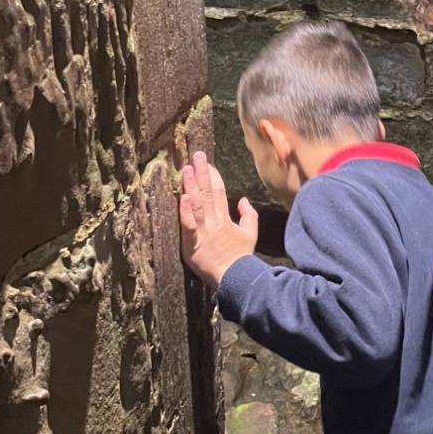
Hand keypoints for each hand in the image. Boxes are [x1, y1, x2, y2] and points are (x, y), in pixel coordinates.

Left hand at [179, 151, 258, 288]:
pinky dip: (186, 212)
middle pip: (208, 193)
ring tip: (187, 169)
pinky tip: (183, 198)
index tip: (207, 163)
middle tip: (197, 155)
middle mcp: (214, 221)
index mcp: (225, 219)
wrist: (236, 278)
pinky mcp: (193, 243)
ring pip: (197, 205)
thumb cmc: (241, 258)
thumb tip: (244, 200)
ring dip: (192, 186)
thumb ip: (248, 216)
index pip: (220, 192)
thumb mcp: (250, 234)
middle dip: (202, 173)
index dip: (213, 176)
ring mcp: (204, 231)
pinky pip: (189, 225)